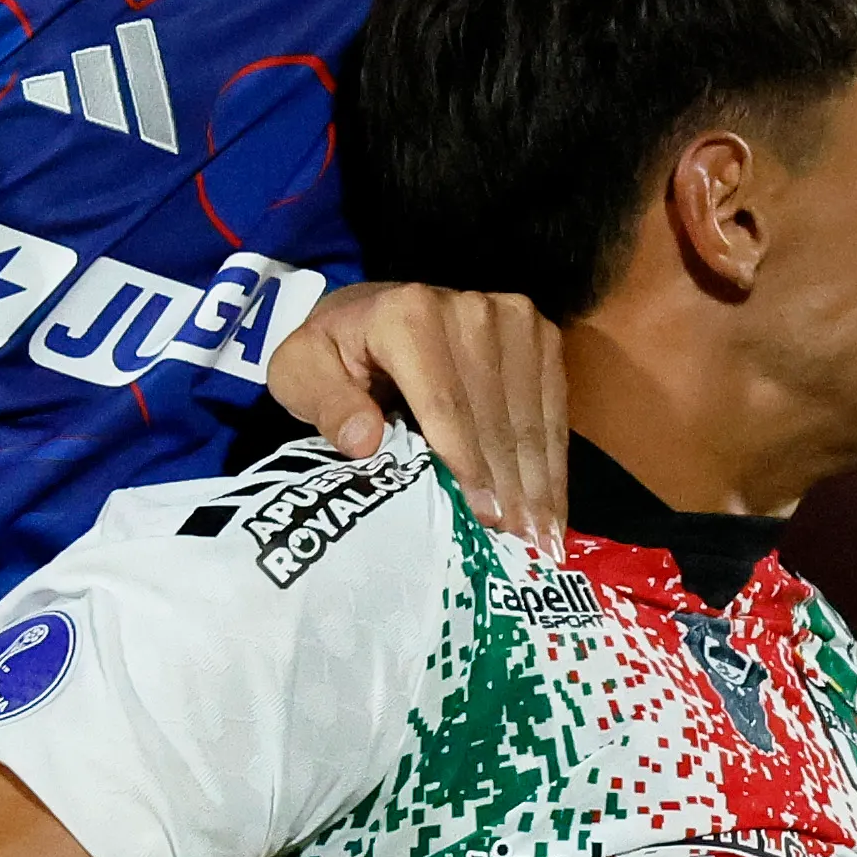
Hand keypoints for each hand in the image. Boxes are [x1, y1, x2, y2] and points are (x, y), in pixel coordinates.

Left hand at [268, 282, 565, 550]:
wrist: (371, 312)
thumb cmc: (334, 353)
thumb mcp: (301, 373)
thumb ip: (326, 403)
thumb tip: (365, 442)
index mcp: (409, 315)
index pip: (445, 403)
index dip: (467, 464)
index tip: (485, 518)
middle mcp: (470, 309)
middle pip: (495, 413)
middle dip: (510, 485)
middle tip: (524, 546)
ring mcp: (511, 317)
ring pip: (530, 414)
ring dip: (539, 480)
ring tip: (543, 538)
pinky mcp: (538, 332)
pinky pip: (553, 404)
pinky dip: (554, 458)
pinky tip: (555, 504)